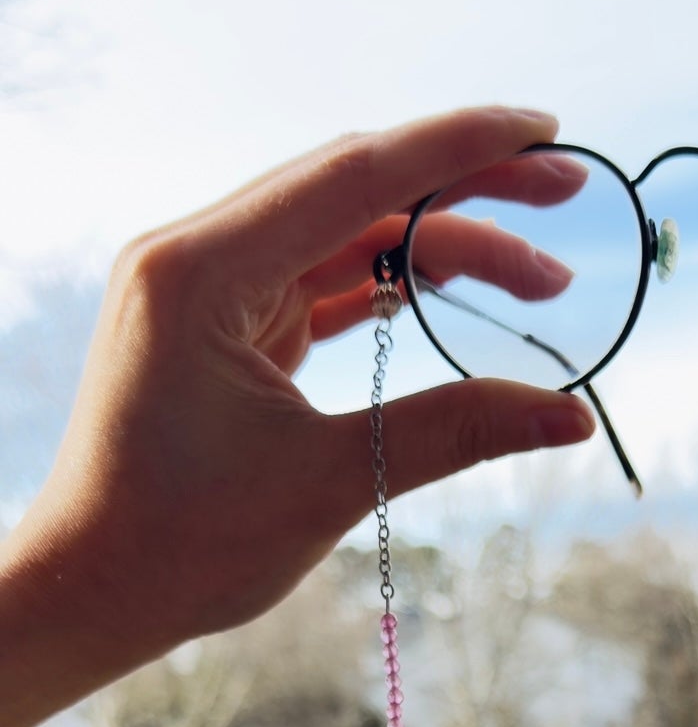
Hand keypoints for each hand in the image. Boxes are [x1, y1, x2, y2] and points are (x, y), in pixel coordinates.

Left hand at [0, 107, 595, 726]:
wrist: (95, 591)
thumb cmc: (185, 547)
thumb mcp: (332, 484)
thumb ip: (456, 432)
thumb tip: (572, 415)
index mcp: (202, 270)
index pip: (355, 175)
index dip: (462, 148)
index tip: (550, 136)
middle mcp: (197, 255)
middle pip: (358, 190)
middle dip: (469, 194)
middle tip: (568, 200)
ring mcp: (210, 286)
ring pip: (348, 237)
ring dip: (442, 251)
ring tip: (539, 280)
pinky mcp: (225, 324)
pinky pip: (324, 282)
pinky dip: (394, 287)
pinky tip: (458, 294)